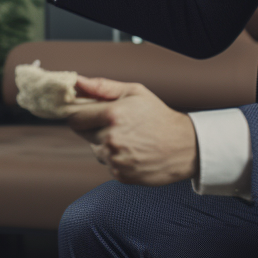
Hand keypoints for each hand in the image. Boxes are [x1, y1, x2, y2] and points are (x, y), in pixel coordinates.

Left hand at [67, 76, 197, 185]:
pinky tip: (133, 151)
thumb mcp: (134, 92)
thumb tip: (76, 82)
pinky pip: (107, 163)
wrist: (184, 146)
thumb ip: (102, 87)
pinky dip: (116, 158)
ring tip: (129, 138)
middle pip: (82, 133)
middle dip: (93, 126)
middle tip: (115, 123)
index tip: (83, 111)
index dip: (77, 112)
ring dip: (104, 143)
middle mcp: (110, 138)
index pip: (73, 116)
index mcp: (112, 114)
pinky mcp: (120, 175)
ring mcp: (115, 159)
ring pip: (95, 149)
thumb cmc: (158, 116)